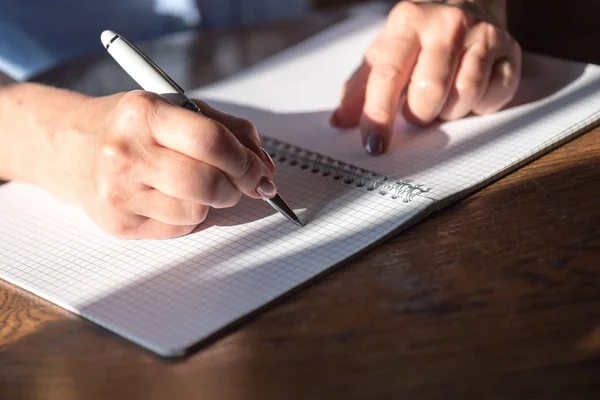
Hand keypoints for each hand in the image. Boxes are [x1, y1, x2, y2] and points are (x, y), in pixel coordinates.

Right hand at [59, 91, 275, 238]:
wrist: (74, 148)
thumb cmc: (135, 127)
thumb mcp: (178, 109)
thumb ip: (229, 131)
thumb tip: (265, 169)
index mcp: (144, 113)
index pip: (211, 141)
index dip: (246, 161)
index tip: (261, 172)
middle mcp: (125, 152)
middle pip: (207, 183)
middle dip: (237, 187)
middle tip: (242, 183)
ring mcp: (118, 192)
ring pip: (196, 212)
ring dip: (210, 202)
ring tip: (192, 184)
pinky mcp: (118, 224)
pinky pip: (179, 229)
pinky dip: (188, 216)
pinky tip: (168, 197)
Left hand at [330, 0, 521, 153]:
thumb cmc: (419, 36)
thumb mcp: (384, 52)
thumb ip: (359, 87)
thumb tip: (339, 121)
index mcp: (408, 22)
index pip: (388, 75)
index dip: (378, 116)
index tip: (374, 146)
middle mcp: (448, 23)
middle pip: (429, 91)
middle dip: (420, 114)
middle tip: (418, 110)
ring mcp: (483, 34)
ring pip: (464, 96)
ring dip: (450, 111)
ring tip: (444, 98)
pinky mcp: (510, 49)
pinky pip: (494, 97)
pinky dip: (479, 106)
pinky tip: (470, 93)